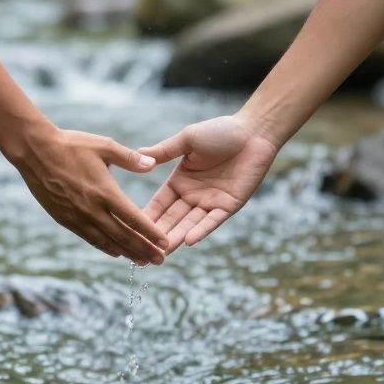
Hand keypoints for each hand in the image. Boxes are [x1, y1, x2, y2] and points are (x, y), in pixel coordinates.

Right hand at [8, 126, 167, 263]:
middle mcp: (92, 209)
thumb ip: (129, 158)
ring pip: (106, 242)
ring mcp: (78, 217)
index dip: (151, 234)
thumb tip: (153, 164)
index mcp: (105, 192)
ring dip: (126, 253)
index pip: (134, 219)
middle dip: (143, 250)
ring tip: (142, 262)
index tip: (165, 244)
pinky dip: (105, 247)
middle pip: (123, 237)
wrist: (34, 151)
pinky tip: (115, 251)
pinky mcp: (65, 219)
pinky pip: (89, 238)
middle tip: (159, 261)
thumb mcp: (103, 145)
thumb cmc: (71, 145)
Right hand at [138, 115, 279, 253]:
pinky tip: (188, 241)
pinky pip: (212, 221)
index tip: (129, 229)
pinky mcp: (229, 206)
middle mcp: (193, 195)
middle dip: (158, 234)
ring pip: (190, 224)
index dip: (147, 216)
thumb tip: (138, 153)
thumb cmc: (221, 131)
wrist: (253, 132)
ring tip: (162, 252)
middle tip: (143, 251)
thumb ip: (164, 151)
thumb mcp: (187, 140)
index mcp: (180, 181)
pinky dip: (201, 231)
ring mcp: (211, 202)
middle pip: (172, 218)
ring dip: (177, 237)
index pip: (159, 203)